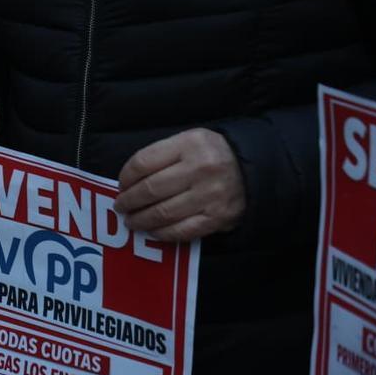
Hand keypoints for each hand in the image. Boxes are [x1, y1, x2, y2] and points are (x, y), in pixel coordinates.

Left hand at [115, 129, 246, 241]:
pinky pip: (181, 230)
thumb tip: (128, 182)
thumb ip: (162, 155)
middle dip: (129, 201)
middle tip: (121, 206)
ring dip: (140, 220)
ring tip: (131, 221)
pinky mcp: (217, 217)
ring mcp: (210, 195)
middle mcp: (201, 168)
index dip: (125, 177)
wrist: (255, 169)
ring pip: (162, 213)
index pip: (144, 162)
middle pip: (150, 190)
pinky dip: (161, 233)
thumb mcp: (190, 141)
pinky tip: (151, 231)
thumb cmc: (212, 155)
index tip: (121, 186)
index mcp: (190, 144)